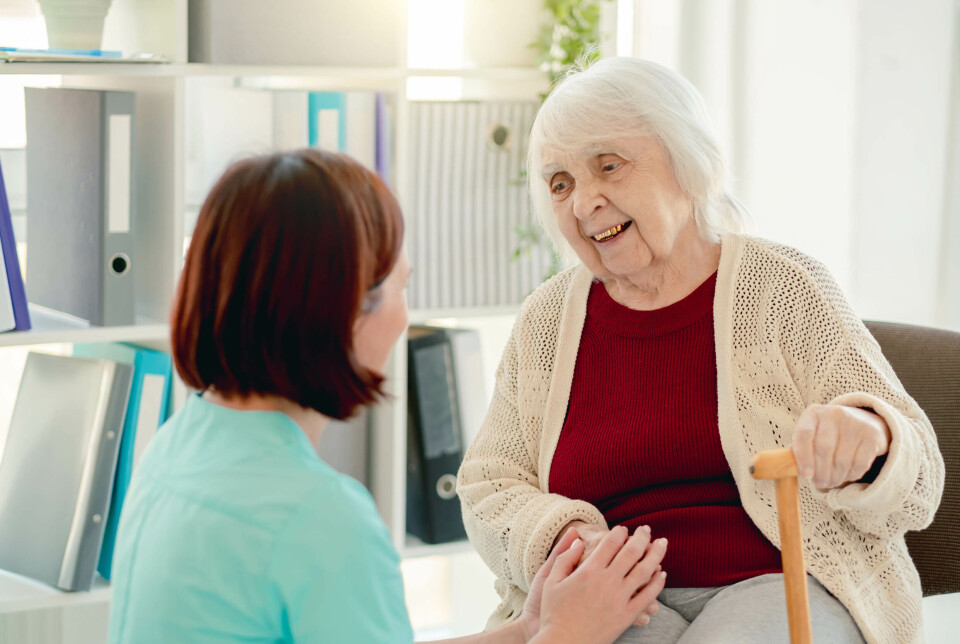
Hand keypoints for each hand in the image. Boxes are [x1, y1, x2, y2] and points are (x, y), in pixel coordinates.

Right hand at [531, 525, 667, 643]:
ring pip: (644, 571)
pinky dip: (657, 583)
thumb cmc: (553, 613)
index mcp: (588, 571)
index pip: (610, 543)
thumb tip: (579, 540)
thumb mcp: (550, 581)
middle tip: (647, 529)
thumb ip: (564, 557)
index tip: (623, 529)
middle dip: (641, 537)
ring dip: (655, 554)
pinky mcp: (626, 616)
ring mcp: (619, 599)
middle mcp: (607, 582)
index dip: (619, 533)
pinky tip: (662, 574)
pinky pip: (647, 596)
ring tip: (662, 543)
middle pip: (631, 552)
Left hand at [791, 404, 891, 489]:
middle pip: (824, 449)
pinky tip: (846, 475)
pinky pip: (860, 463)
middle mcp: (834, 413)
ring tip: (831, 482)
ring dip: (836, 476)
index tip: (805, 475)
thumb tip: (789, 470)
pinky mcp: (872, 434)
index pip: (804, 434)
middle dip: (821, 472)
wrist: (863, 420)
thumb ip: (800, 449)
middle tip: (820, 483)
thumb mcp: (812, 434)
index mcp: (813, 413)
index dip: (803, 457)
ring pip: (842, 459)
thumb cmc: (828, 433)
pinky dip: (851, 474)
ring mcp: (855, 422)